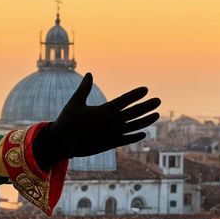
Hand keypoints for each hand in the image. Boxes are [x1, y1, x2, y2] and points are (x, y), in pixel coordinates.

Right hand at [31, 73, 159, 167]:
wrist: (61, 142)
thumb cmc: (66, 121)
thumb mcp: (74, 102)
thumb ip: (84, 88)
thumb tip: (89, 74)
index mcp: (103, 110)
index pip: (124, 100)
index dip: (135, 94)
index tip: (145, 89)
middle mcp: (111, 122)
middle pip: (134, 112)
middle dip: (147, 106)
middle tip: (158, 100)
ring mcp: (112, 134)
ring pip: (134, 126)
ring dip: (147, 120)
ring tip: (157, 115)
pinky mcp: (110, 144)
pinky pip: (127, 140)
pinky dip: (136, 136)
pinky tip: (143, 133)